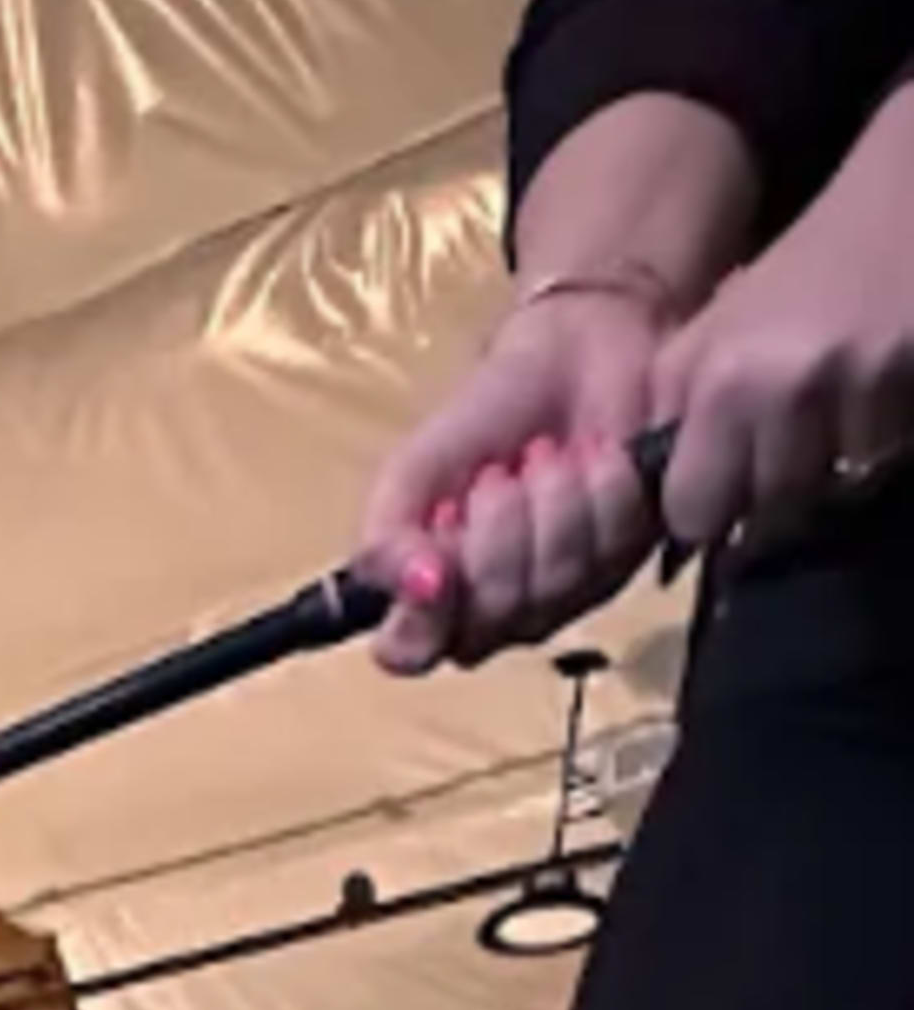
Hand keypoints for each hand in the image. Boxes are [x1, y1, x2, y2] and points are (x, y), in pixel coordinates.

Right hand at [362, 285, 664, 672]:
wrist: (575, 357)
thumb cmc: (487, 416)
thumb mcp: (414, 470)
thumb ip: (386, 537)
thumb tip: (416, 584)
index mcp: (427, 597)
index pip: (409, 652)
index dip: (422, 616)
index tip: (438, 561)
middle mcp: (491, 616)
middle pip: (490, 618)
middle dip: (497, 531)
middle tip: (499, 473)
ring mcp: (561, 600)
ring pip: (552, 587)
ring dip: (551, 503)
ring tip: (547, 455)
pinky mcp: (622, 566)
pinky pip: (608, 552)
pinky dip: (601, 491)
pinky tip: (595, 459)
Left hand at [650, 100, 913, 558]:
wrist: (906, 200)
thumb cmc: (807, 266)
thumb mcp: (717, 331)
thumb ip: (681, 413)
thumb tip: (669, 507)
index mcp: (722, 382)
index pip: (693, 513)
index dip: (707, 507)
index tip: (722, 488)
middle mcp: (786, 394)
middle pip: (768, 514)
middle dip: (774, 494)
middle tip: (789, 445)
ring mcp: (859, 395)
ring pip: (833, 493)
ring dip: (834, 469)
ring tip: (839, 412)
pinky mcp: (913, 394)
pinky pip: (886, 458)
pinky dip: (882, 441)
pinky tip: (880, 396)